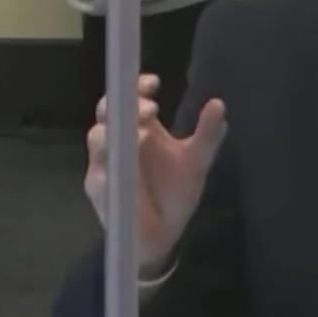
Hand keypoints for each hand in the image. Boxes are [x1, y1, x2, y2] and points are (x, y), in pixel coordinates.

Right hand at [84, 74, 227, 276]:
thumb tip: (219, 104)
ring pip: (98, 138)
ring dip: (116, 132)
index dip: (137, 87)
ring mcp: (106, 163)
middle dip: (123, 104)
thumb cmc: (177, 192)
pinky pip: (97, 174)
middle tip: (150, 109)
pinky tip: (123, 165)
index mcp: (142, 128)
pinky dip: (109, 167)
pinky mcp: (100, 188)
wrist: (164, 233)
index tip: (153, 83)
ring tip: (144, 134)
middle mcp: (120, 140)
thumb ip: (207, 135)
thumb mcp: (197, 162)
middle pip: (109, 112)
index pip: (132, 99)